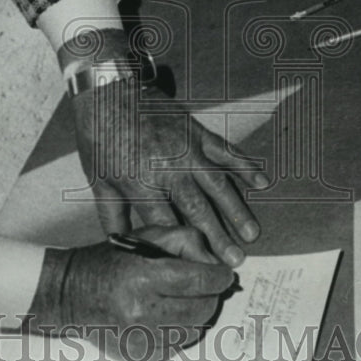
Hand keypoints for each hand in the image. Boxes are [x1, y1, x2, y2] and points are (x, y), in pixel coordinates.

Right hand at [27, 225, 232, 360]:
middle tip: (200, 286)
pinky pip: (179, 345)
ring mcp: (142, 341)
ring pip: (195, 330)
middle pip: (204, 309)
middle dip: (209, 295)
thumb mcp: (146, 237)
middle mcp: (143, 314)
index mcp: (143, 279)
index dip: (220, 277)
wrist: (70, 295)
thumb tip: (217, 266)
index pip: (201, 281)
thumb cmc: (110, 261)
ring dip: (194, 314)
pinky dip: (178, 330)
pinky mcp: (142, 358)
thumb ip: (186, 242)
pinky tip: (161, 316)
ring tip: (176, 299)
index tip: (224, 275)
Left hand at [71, 78, 267, 266]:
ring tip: (252, 233)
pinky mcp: (196, 131)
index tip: (199, 269)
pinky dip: (245, 166)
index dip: (184, 249)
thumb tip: (120, 247)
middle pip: (197, 209)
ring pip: (217, 184)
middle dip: (218, 237)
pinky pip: (226, 151)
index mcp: (140, 184)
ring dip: (236, 209)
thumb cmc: (100, 138)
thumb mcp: (98, 180)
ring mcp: (186, 148)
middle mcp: (167, 168)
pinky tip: (262, 182)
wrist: (107, 91)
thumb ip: (113, 216)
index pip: (167, 224)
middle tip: (236, 261)